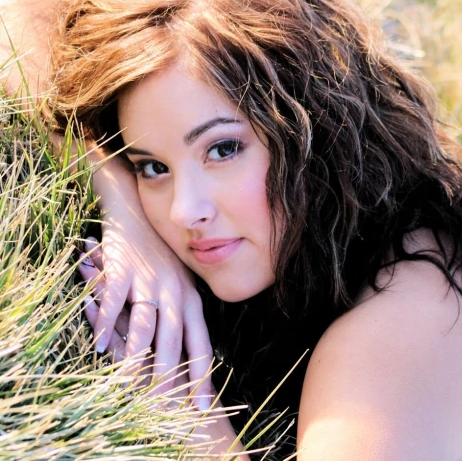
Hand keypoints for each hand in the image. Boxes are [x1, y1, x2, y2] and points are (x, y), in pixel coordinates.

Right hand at [83, 157, 213, 408]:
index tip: (203, 405)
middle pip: (174, 340)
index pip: (201, 344)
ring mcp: (149, 281)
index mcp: (191, 299)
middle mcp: (174, 292)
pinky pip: (115, 301)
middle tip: (165, 407)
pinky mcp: (123, 270)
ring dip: (138, 356)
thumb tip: (189, 352)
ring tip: (132, 385)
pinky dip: (107, 324)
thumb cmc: (160, 255)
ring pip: (145, 324)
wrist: (138, 212)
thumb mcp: (180, 284)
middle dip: (170, 376)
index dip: (203, 375)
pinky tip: (101, 345)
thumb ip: (183, 316)